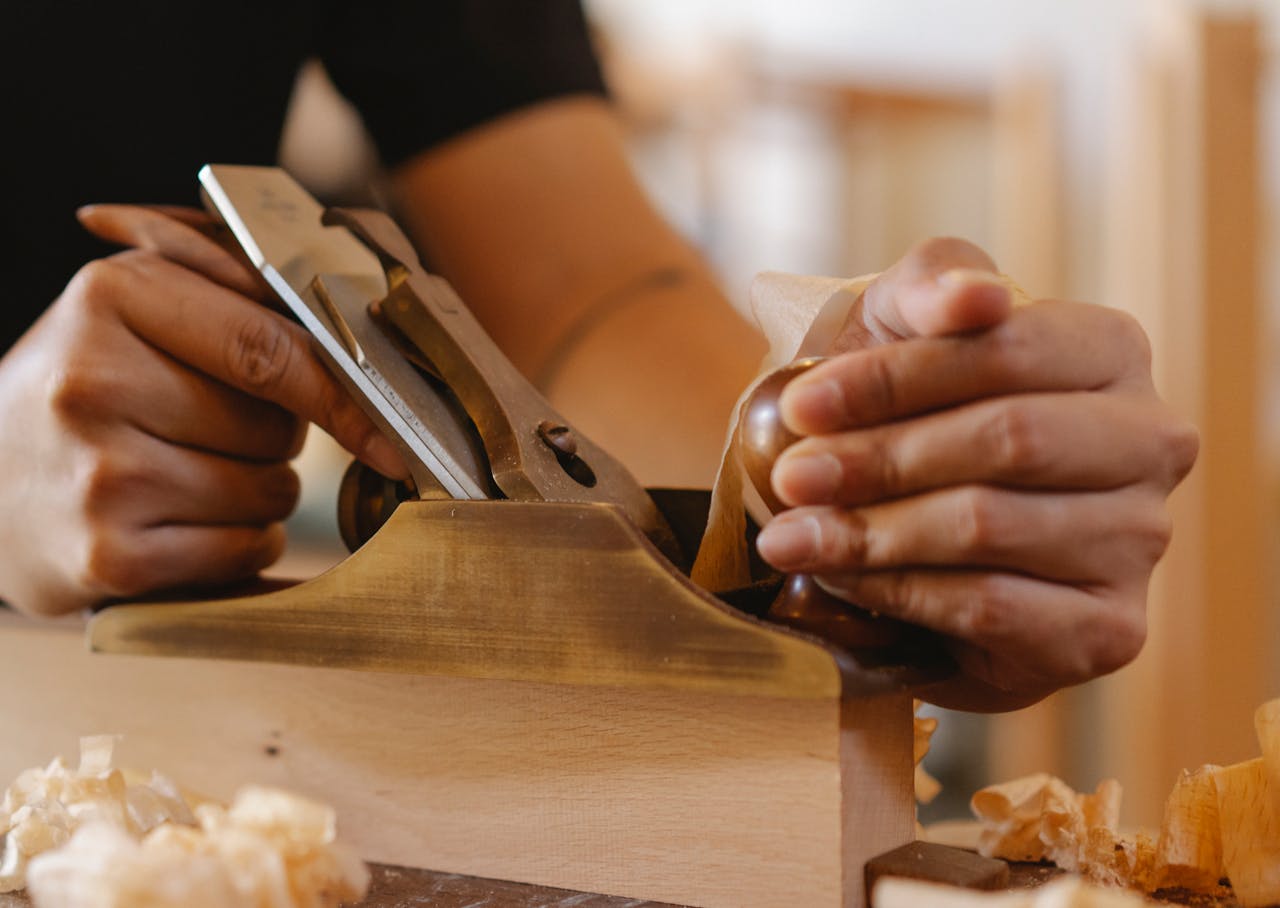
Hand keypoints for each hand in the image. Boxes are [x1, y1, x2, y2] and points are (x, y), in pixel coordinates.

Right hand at [0, 206, 406, 615]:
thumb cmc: (86, 388)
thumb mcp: (136, 308)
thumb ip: (238, 295)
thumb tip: (359, 340)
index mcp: (111, 297)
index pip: (271, 348)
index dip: (344, 392)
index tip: (388, 429)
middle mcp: (94, 383)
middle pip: (276, 427)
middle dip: (275, 437)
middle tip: (210, 431)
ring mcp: (99, 476)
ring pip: (269, 493)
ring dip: (258, 494)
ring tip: (186, 476)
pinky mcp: (108, 558)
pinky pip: (243, 548)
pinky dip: (239, 543)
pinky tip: (184, 524)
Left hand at [754, 238, 1198, 710]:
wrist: (913, 537)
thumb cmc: (911, 413)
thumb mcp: (901, 328)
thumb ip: (931, 286)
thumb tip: (974, 298)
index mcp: (1110, 351)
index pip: (1008, 350)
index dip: (893, 378)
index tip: (800, 405)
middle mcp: (1149, 442)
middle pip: (1009, 439)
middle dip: (879, 459)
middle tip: (791, 479)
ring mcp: (1139, 541)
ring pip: (991, 526)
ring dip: (872, 533)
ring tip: (792, 537)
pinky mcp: (1111, 630)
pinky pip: (993, 607)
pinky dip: (899, 592)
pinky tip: (840, 580)